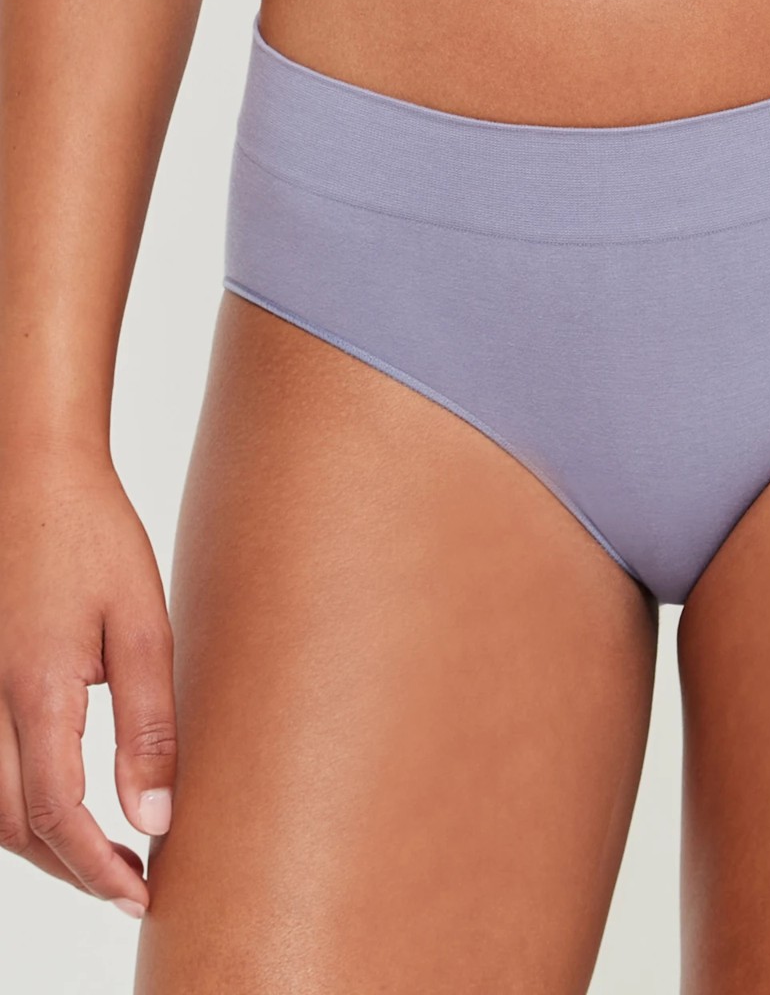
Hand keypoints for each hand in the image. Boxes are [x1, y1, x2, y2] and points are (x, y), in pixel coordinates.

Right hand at [0, 440, 175, 916]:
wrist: (33, 474)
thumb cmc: (92, 537)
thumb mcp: (142, 624)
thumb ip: (149, 723)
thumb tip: (157, 816)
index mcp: (34, 692)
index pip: (57, 816)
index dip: (97, 867)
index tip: (142, 893)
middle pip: (13, 825)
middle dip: (69, 868)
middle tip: (128, 885)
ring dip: (39, 842)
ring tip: (101, 856)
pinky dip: (15, 803)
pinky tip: (57, 803)